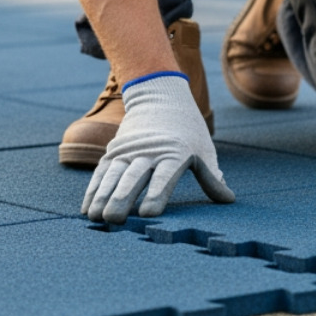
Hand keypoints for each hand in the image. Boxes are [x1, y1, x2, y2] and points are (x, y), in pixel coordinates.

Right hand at [82, 72, 234, 223]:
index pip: (164, 176)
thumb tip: (227, 199)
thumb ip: (211, 176)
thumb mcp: (204, 150)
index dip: (156, 194)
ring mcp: (129, 150)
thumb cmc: (188, 130)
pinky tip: (87, 208)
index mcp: (175, 153)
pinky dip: (94, 190)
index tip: (148, 214)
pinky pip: (102, 172)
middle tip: (114, 220)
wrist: (160, 96)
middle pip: (133, 177)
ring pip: (113, 174)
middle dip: (122, 199)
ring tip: (95, 217)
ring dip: (103, 196)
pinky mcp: (114, 151)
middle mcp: (149, 151)